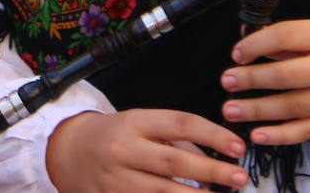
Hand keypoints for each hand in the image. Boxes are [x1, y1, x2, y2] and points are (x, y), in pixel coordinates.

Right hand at [46, 109, 247, 191]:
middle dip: (211, 170)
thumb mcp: (139, 124)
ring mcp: (115, 179)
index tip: (238, 147)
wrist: (69, 153)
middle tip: (240, 177)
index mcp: (133, 122)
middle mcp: (123, 150)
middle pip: (173, 161)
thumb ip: (175, 138)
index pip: (178, 123)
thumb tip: (215, 157)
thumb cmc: (115, 137)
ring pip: (163, 192)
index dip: (212, 134)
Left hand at [221, 14, 309, 145]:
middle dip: (252, 80)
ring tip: (231, 109)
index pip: (287, 36)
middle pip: (288, 76)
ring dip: (259, 110)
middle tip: (227, 82)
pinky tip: (259, 134)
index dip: (256, 44)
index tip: (237, 53)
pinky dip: (283, 135)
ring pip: (296, 107)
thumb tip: (251, 49)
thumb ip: (292, 39)